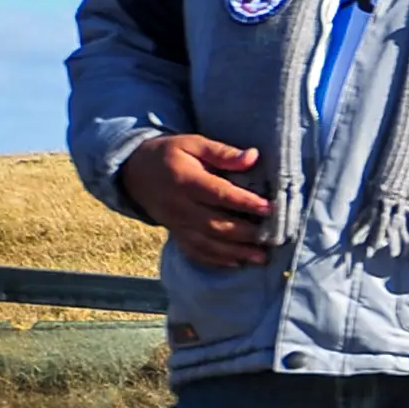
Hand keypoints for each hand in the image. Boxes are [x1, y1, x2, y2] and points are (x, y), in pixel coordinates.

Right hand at [120, 133, 273, 269]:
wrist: (134, 172)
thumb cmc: (169, 154)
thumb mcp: (193, 143)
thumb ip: (222, 152)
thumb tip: (253, 156)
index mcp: (186, 181)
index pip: (219, 195)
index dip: (245, 202)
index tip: (271, 208)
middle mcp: (180, 206)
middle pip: (216, 224)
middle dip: (246, 234)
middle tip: (274, 238)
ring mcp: (176, 223)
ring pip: (207, 243)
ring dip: (235, 252)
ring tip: (262, 258)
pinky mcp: (175, 233)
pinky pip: (194, 251)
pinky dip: (216, 260)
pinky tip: (237, 263)